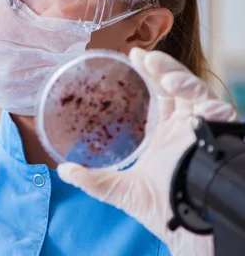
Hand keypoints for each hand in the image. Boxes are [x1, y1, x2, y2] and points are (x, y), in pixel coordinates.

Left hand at [57, 48, 237, 255]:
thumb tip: (64, 171)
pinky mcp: (216, 130)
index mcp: (165, 136)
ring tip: (151, 63)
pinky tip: (173, 83)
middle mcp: (184, 127)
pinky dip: (192, 89)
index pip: (157, 98)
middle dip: (157, 68)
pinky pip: (210, 103)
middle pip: (173, 88)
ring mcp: (200, 127)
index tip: (130, 59)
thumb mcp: (120, 190)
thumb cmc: (161, 209)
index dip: (147, 78)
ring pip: (191, 89)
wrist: (186, 224)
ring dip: (172, 73)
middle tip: (138, 55)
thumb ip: (93, 180)